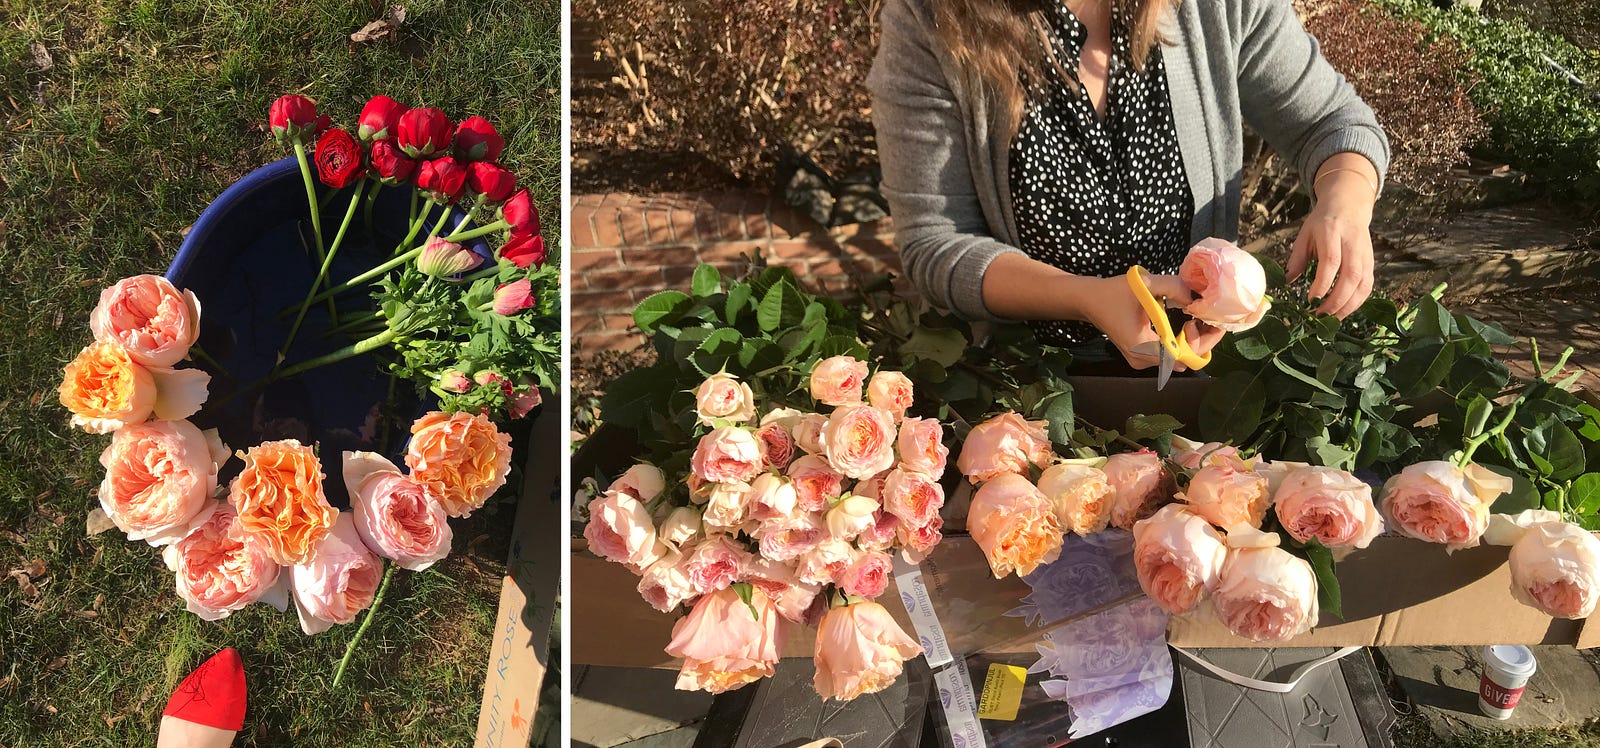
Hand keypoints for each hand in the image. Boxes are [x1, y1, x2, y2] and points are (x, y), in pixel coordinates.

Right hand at [1080, 275, 1222, 370]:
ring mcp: (1141, 361)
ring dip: (1193, 341)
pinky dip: (1182, 342)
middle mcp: (1141, 360)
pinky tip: (1187, 324)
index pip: (1182, 356)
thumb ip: (1173, 286)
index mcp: (1141, 346)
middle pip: (1184, 361)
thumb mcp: (1144, 283)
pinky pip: (1170, 355)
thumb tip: (1196, 299)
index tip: (1200, 318)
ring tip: (1197, 318)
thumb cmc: (1113, 293)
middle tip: (1205, 317)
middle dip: (1201, 340)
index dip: (1200, 340)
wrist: (1089, 301)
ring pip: (1178, 359)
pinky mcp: (1141, 357)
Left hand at [1288, 170, 1377, 318]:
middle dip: (1336, 300)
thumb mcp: (1305, 234)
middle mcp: (1352, 244)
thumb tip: (1287, 283)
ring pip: (1363, 283)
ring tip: (1332, 319)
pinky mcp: (1371, 262)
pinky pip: (1368, 285)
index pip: (1331, 261)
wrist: (1349, 206)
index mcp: (1332, 233)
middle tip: (1320, 315)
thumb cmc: (1322, 222)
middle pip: (1350, 276)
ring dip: (1349, 305)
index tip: (1310, 300)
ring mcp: (1365, 253)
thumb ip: (1297, 258)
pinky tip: (1344, 311)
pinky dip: (1358, 301)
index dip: (1322, 283)